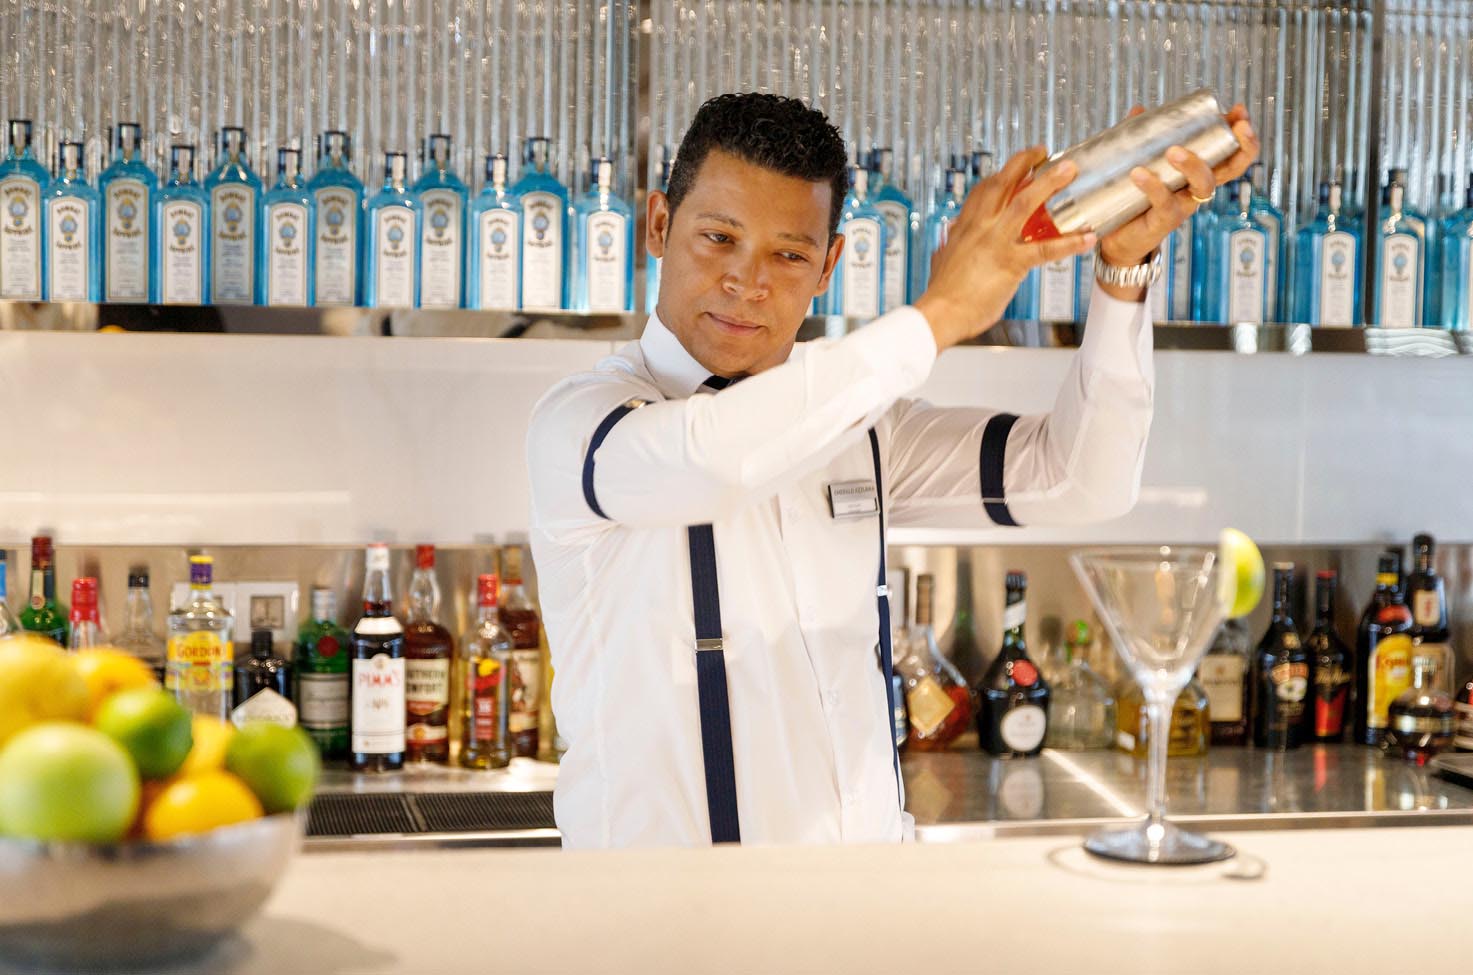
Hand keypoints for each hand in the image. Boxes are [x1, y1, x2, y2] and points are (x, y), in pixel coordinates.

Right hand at [914, 146, 1095, 351]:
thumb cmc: (942, 293)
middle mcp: (981, 227)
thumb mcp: (943, 260)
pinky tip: (1087, 237)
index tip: (1015, 166)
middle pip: (1003, 182)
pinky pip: (1045, 250)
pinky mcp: (1011, 264)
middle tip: (1043, 151)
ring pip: (1025, 203)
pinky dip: (1069, 243)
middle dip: (1025, 161)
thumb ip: (950, 247)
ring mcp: (997, 243)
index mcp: (965, 226)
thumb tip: (948, 244)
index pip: (983, 189)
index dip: (1001, 174)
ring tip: (1070, 171)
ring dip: (1050, 184)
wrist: (939, 313)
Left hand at [1098, 103, 1260, 274]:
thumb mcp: (1140, 162)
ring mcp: (1184, 205)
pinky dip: (1153, 187)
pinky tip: (1139, 173)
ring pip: (1204, 186)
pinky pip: (1165, 204)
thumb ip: (1140, 138)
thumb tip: (1139, 110)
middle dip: (1241, 146)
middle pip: (1231, 169)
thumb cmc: (1134, 200)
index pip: (1229, 151)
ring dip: (1194, 165)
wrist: (1118, 239)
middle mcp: (1196, 189)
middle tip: (1237, 125)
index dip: (1240, 134)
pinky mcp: (1164, 221)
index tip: (1239, 111)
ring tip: (1173, 150)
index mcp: (1197, 173)